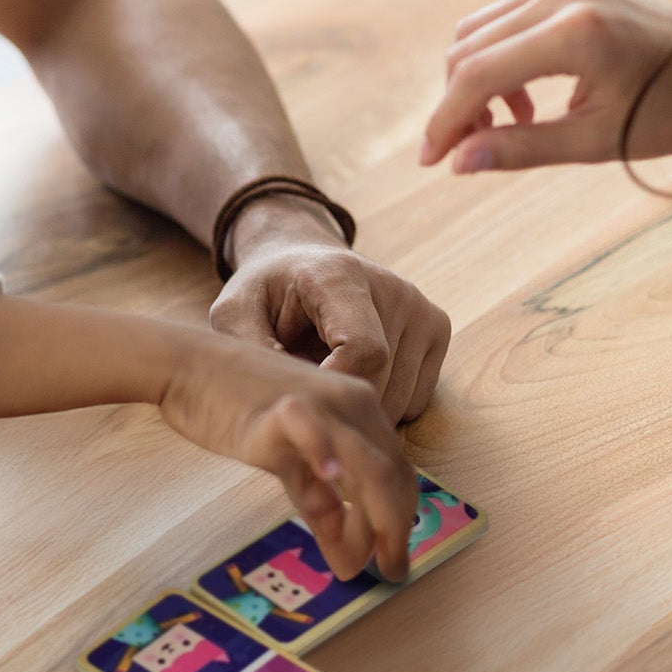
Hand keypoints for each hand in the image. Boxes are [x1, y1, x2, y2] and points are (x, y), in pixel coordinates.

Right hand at [161, 329, 417, 579]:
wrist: (188, 365)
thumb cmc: (232, 407)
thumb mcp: (287, 457)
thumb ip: (319, 501)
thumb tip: (348, 560)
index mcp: (357, 409)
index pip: (397, 473)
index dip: (402, 520)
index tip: (393, 558)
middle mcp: (350, 403)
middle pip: (393, 475)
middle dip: (396, 531)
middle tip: (391, 573)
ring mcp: (318, 404)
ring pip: (369, 465)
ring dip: (378, 519)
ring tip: (368, 559)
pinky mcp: (279, 410)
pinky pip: (312, 432)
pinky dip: (326, 456)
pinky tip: (330, 480)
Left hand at [211, 201, 450, 424]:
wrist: (301, 261)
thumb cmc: (266, 292)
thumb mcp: (234, 314)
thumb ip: (251, 350)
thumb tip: (289, 400)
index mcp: (341, 277)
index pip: (363, 352)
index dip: (334, 390)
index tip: (302, 402)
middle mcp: (395, 289)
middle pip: (382, 383)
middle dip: (337, 407)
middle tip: (304, 401)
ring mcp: (423, 310)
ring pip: (401, 400)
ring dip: (358, 409)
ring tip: (324, 383)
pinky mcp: (437, 329)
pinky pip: (415, 399)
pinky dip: (383, 404)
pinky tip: (350, 379)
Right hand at [421, 0, 671, 174]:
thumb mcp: (597, 142)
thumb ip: (522, 149)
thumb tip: (459, 163)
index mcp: (576, 32)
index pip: (478, 73)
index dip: (446, 119)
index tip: (431, 161)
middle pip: (469, 48)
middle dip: (457, 103)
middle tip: (467, 151)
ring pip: (480, 30)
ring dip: (474, 81)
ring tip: (502, 126)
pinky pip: (507, 18)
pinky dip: (499, 59)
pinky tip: (524, 99)